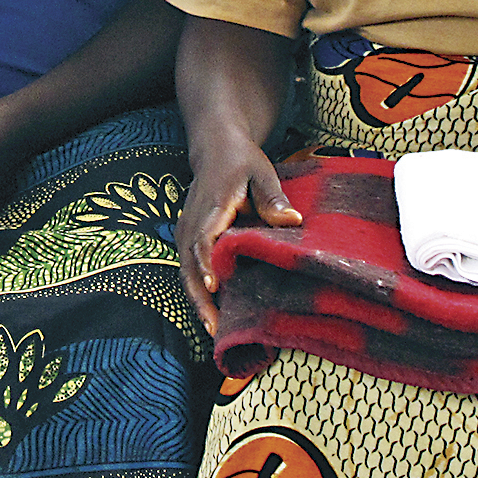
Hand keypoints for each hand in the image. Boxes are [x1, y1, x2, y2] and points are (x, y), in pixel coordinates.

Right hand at [175, 134, 300, 336]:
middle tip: (215, 328)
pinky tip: (211, 311)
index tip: (215, 287)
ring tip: (213, 329)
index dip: (206, 263)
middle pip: (188, 263)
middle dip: (199, 297)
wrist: (214, 148)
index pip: (202, 238)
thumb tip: (293, 221)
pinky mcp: (186, 237)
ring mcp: (185, 229)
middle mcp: (192, 220)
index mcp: (211, 205)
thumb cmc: (240, 160)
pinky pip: (187, 267)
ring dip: (196, 300)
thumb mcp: (261, 171)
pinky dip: (196, 290)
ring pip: (184, 270)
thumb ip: (273, 198)